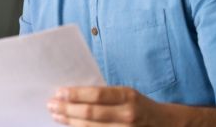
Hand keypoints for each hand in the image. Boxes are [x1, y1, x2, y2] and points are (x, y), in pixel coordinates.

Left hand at [47, 86, 168, 125]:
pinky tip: (70, 126)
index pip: (97, 94)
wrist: (164, 124)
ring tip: (56, 115)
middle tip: (51, 104)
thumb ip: (104, 95)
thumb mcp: (126, 93)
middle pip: (90, 113)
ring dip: (69, 121)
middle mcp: (127, 114)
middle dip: (67, 108)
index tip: (58, 92)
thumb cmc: (138, 105)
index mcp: (128, 96)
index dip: (75, 94)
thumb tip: (72, 94)